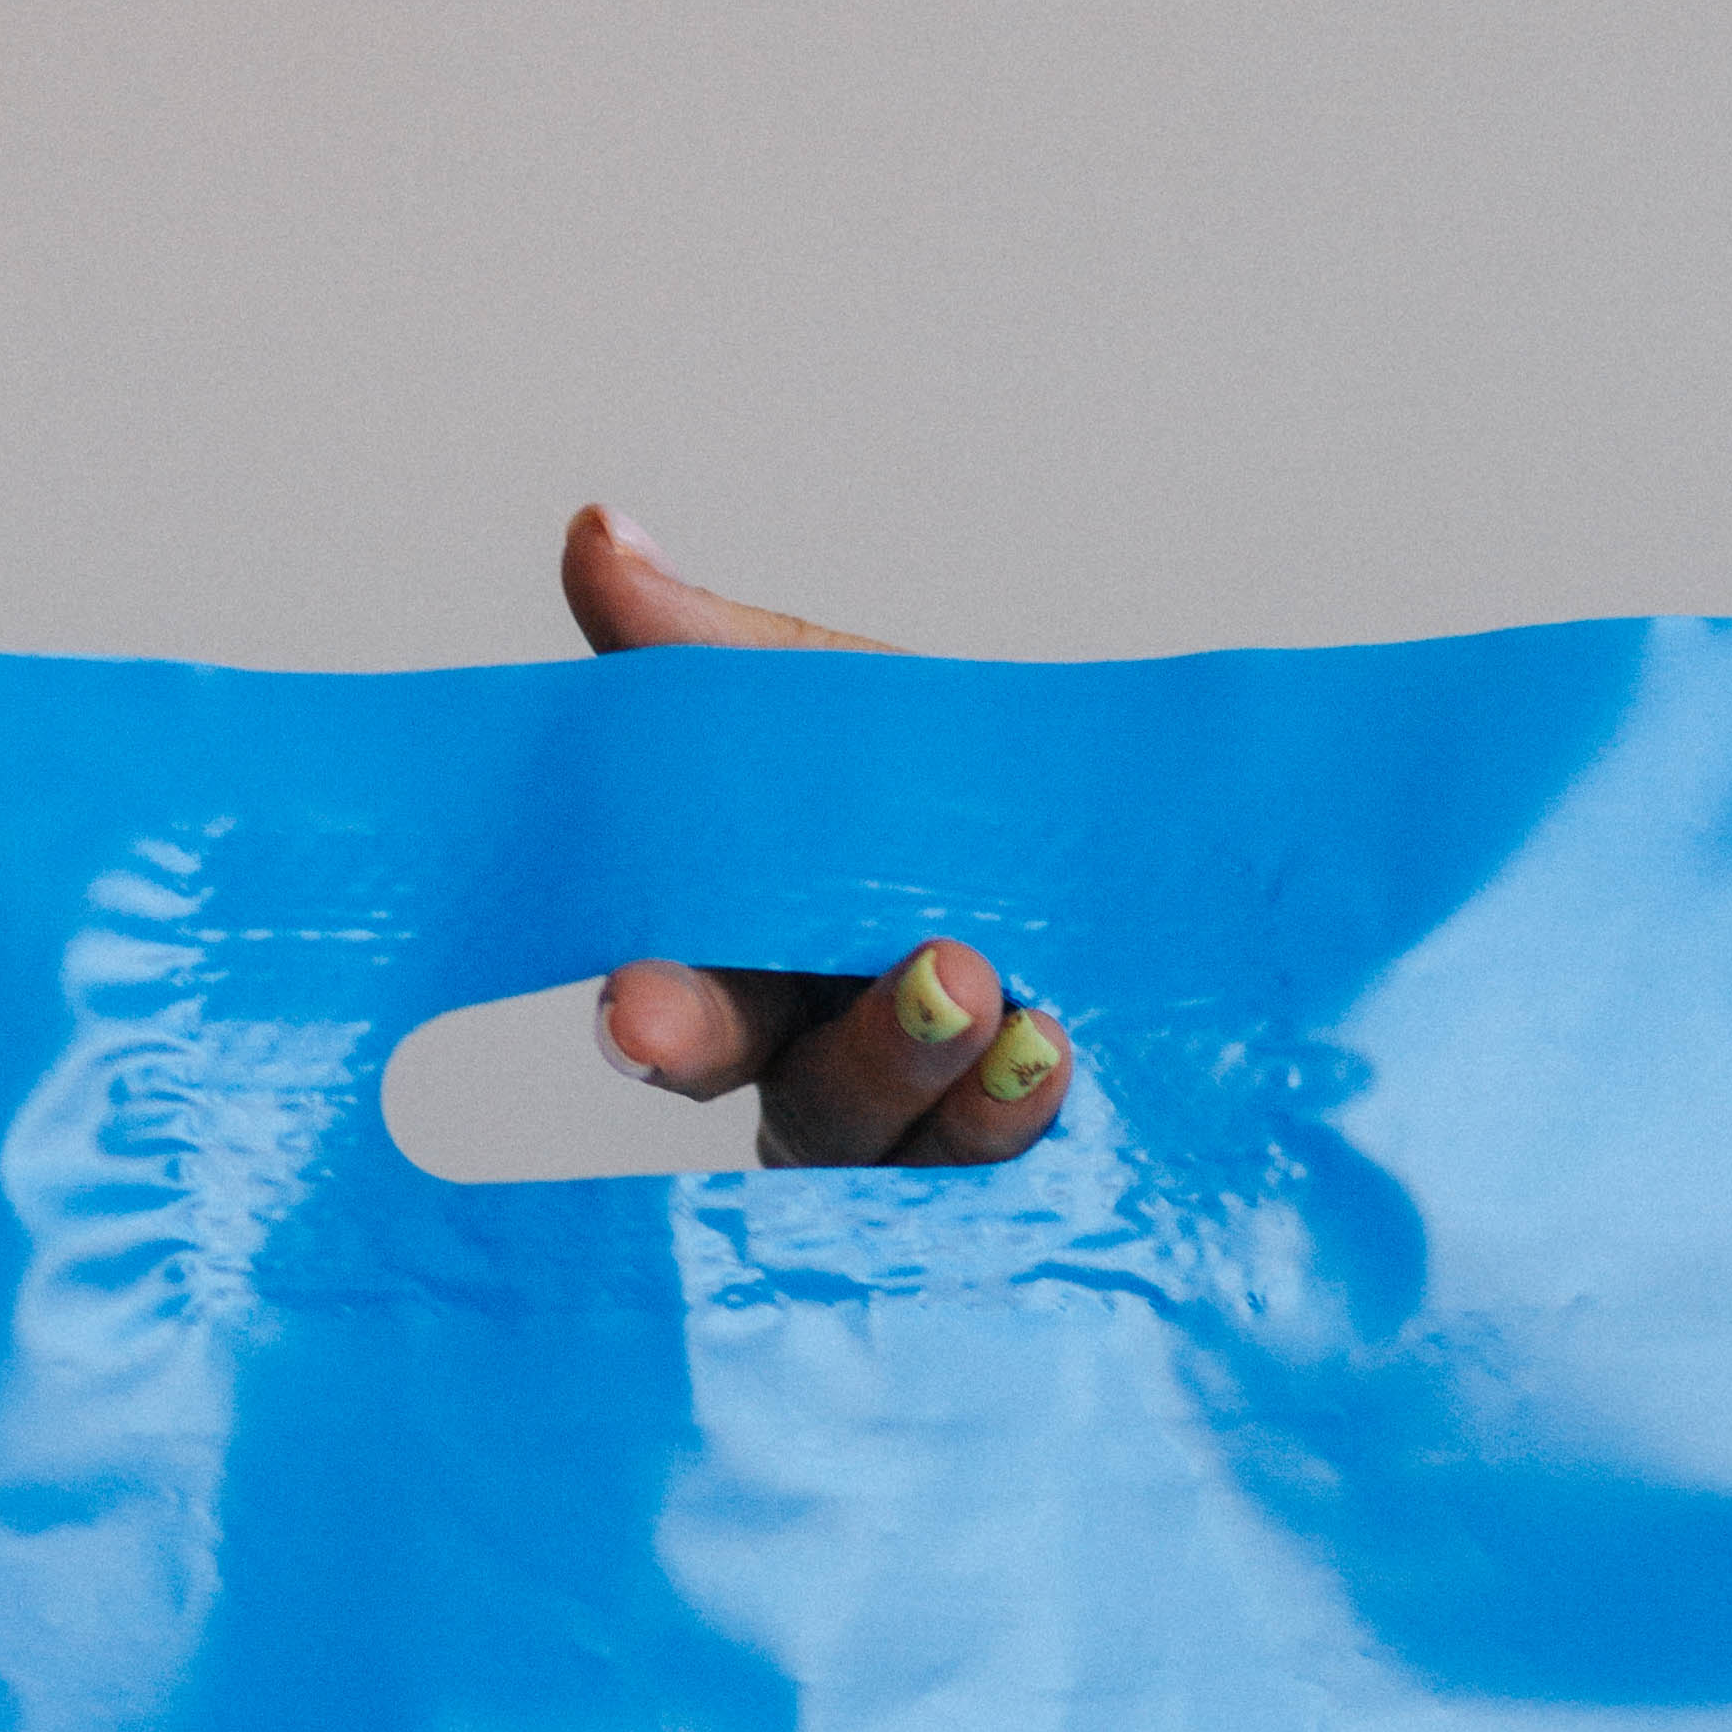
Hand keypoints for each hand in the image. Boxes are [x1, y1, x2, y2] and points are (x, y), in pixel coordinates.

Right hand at [561, 504, 1069, 1169]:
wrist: (1134, 864)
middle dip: (868, 1056)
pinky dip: (1034, 1138)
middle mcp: (822, 1086)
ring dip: (972, 1092)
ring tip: (1038, 1026)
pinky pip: (1016, 1196)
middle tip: (944, 980)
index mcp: (752, 981)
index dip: (659, 1020)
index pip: (685, 1017)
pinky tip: (1069, 1078)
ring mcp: (920, 1152)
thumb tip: (598, 535)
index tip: (634, 1012)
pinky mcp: (1020, 1194)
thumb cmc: (946, 801)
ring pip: (924, 1159)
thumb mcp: (838, 714)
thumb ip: (715, 659)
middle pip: (815, 1108)